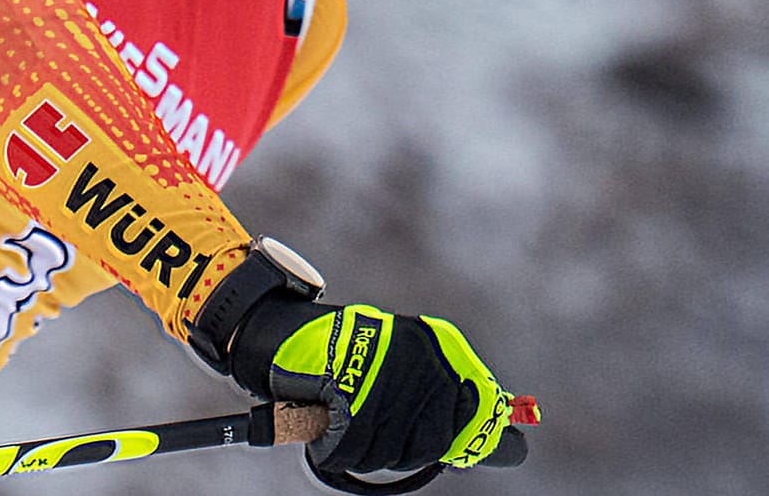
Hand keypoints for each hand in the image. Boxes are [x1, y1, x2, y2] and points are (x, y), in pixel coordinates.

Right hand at [228, 296, 525, 476]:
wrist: (283, 333)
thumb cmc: (341, 358)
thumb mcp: (398, 368)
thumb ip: (434, 399)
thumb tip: (497, 446)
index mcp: (435, 346)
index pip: (480, 409)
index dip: (483, 437)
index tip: (504, 449)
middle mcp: (421, 358)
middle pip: (427, 447)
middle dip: (394, 450)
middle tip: (368, 430)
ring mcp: (388, 374)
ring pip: (385, 453)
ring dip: (357, 449)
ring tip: (341, 420)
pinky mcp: (353, 391)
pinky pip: (351, 449)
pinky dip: (331, 447)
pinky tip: (323, 424)